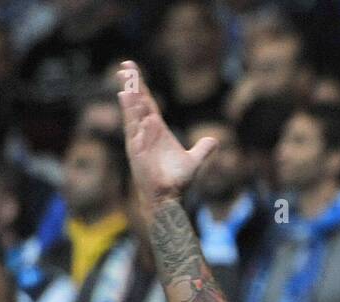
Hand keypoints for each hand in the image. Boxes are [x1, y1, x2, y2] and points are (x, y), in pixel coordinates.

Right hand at [118, 60, 215, 204]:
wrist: (169, 197)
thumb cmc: (177, 181)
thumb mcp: (194, 161)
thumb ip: (203, 149)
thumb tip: (214, 140)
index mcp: (157, 130)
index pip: (148, 103)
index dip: (142, 87)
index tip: (133, 70)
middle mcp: (146, 132)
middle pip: (138, 103)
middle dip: (132, 84)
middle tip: (125, 65)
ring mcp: (139, 140)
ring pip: (133, 113)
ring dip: (130, 96)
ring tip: (125, 78)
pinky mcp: (136, 150)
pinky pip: (133, 130)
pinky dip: (132, 116)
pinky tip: (128, 100)